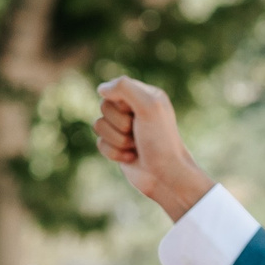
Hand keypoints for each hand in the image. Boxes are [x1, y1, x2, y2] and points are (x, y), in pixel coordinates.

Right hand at [94, 76, 214, 218]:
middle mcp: (134, 110)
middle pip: (104, 107)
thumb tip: (101, 89)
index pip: (114, 89)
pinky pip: (100, 143)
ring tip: (136, 146)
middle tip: (138, 133)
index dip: (122, 105)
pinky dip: (115, 153)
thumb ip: (124, 87)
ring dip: (118, 140)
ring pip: (99, 125)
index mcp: (145, 95)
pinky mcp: (117, 147)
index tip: (137, 115)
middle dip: (119, 124)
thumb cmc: (161, 141)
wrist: (166, 176)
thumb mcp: (148, 107)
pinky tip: (131, 158)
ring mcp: (124, 129)